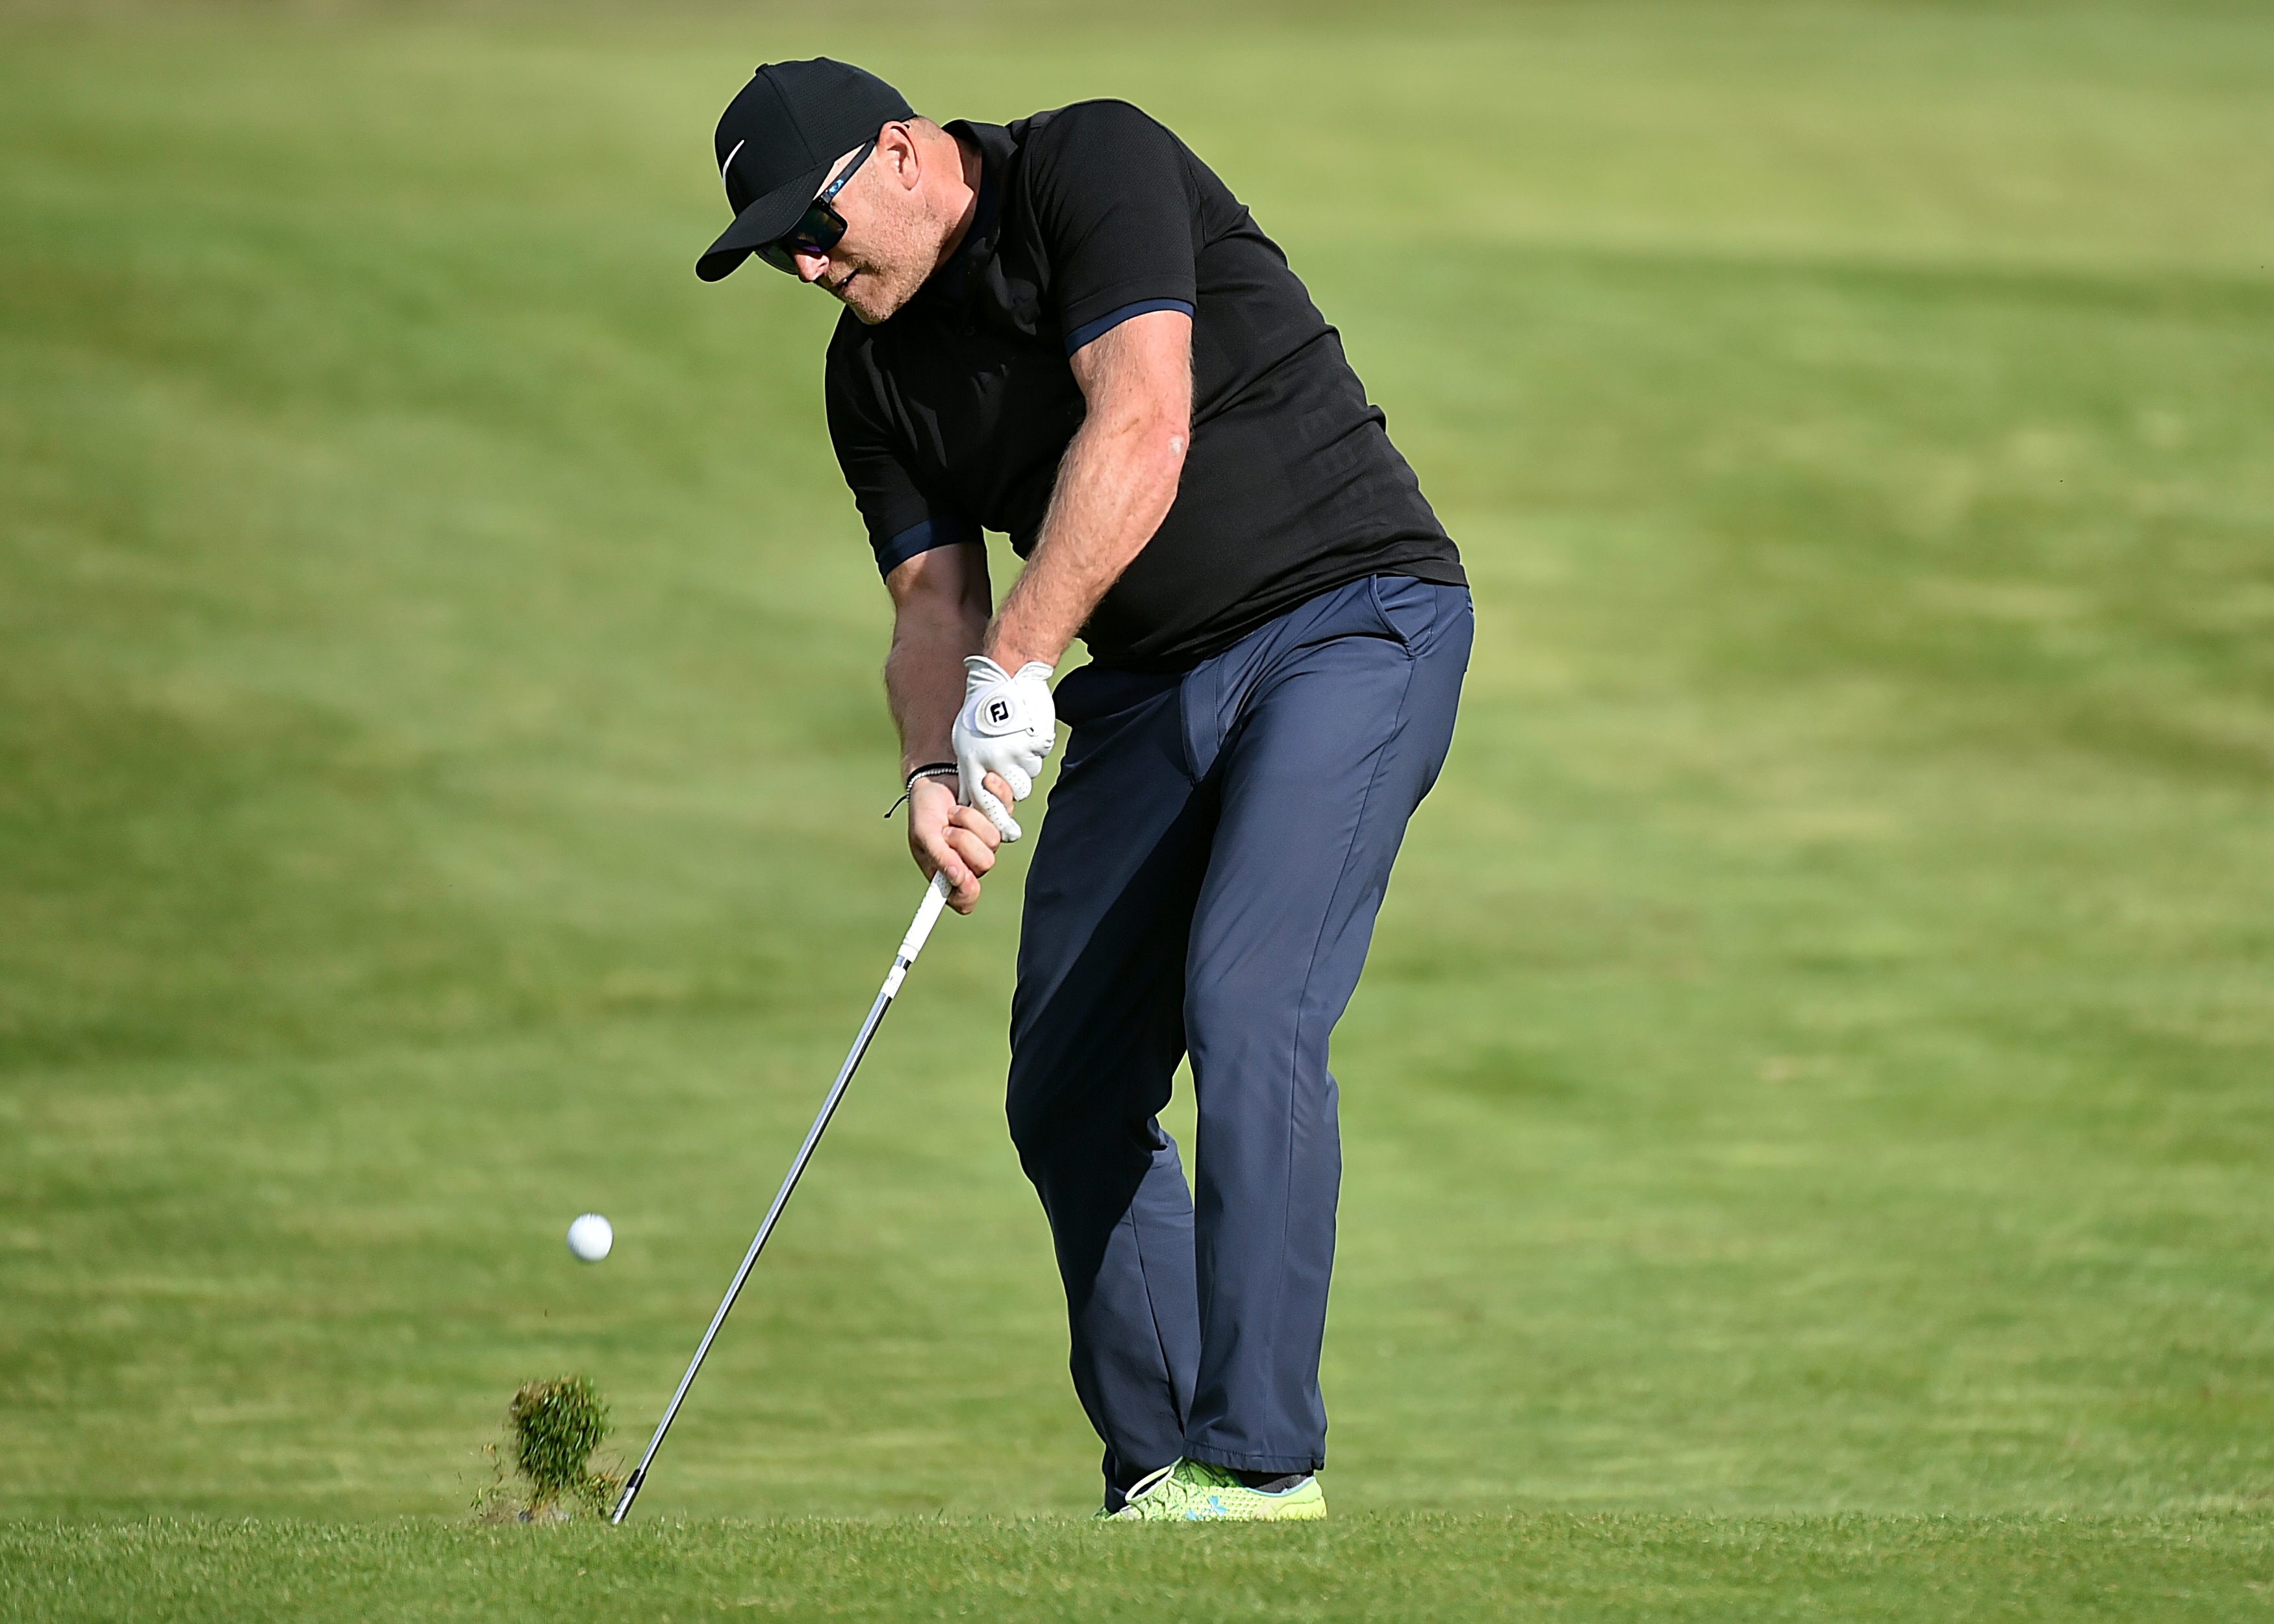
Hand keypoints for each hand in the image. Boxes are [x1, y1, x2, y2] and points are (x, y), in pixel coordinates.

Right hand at [907, 773, 1000, 913]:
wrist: (937, 777)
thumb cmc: (926, 810)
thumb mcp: (923, 833)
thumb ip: (938, 856)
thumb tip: (956, 877)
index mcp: (950, 873)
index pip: (965, 899)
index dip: (967, 891)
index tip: (961, 876)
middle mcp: (973, 861)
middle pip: (984, 864)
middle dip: (962, 840)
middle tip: (947, 828)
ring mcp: (989, 841)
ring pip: (993, 839)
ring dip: (970, 818)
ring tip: (956, 810)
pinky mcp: (1002, 819)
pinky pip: (1006, 813)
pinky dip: (989, 799)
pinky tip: (975, 794)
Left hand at [951, 655, 1055, 839]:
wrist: (1005, 677)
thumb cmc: (980, 709)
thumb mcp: (964, 740)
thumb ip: (970, 768)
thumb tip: (973, 795)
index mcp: (972, 761)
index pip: (984, 801)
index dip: (996, 817)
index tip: (1008, 832)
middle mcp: (995, 760)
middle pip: (1014, 792)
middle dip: (1015, 783)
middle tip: (1013, 764)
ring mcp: (1018, 751)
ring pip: (1030, 775)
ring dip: (1026, 764)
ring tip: (1015, 739)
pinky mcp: (1037, 742)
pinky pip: (1040, 757)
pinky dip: (1035, 748)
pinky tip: (1024, 729)